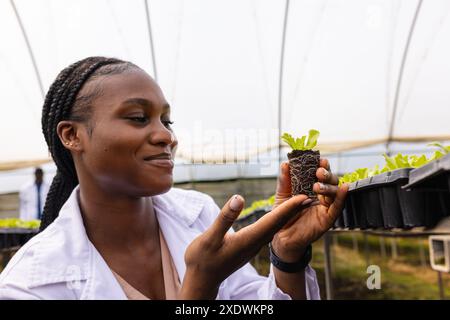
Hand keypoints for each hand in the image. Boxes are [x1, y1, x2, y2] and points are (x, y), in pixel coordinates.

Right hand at [179, 192, 312, 298]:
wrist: (201, 279)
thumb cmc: (202, 259)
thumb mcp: (209, 237)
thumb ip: (225, 218)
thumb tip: (239, 198)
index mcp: (248, 240)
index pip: (272, 221)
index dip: (288, 208)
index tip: (302, 196)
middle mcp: (254, 243)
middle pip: (279, 224)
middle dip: (294, 209)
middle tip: (310, 194)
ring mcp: (252, 246)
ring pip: (274, 228)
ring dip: (287, 214)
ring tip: (299, 201)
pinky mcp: (248, 246)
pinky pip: (267, 231)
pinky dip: (276, 219)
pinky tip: (278, 215)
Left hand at [270, 159, 347, 262]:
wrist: (281, 236)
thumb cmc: (284, 214)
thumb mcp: (282, 195)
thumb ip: (284, 180)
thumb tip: (285, 163)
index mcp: (311, 187)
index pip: (320, 173)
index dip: (322, 165)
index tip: (319, 159)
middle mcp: (321, 195)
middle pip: (331, 181)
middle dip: (327, 174)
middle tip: (318, 172)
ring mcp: (325, 207)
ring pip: (335, 192)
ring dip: (329, 186)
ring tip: (317, 186)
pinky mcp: (327, 219)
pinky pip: (337, 208)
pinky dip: (341, 198)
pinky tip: (344, 188)